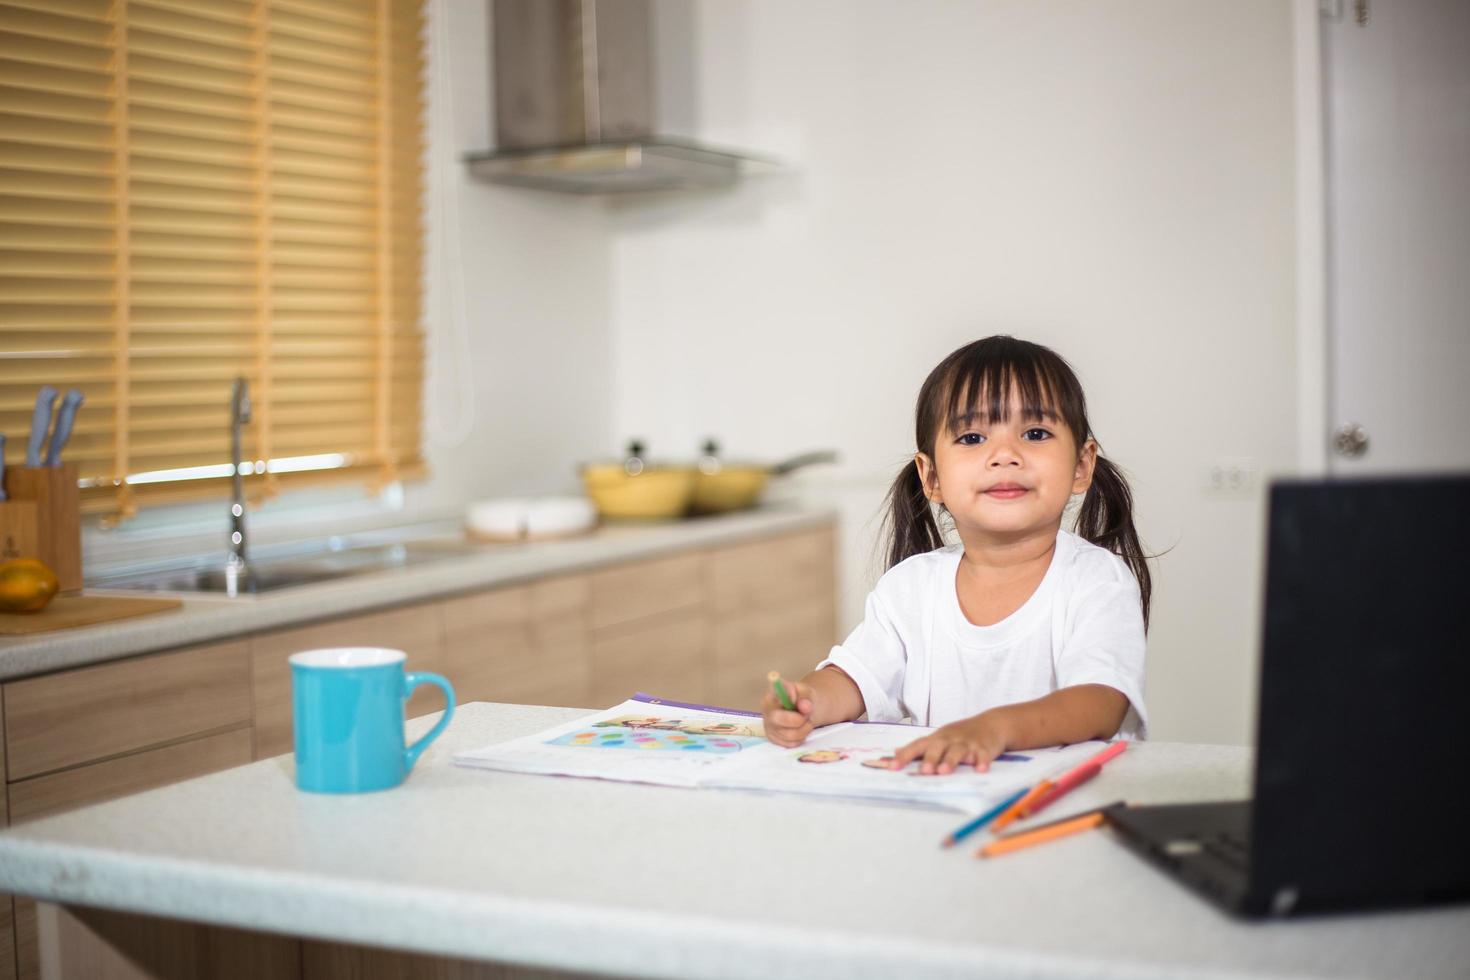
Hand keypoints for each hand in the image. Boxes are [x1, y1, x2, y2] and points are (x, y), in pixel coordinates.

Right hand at [762, 680, 815, 747]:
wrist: (801, 708)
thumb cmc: (801, 697)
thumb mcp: (806, 691)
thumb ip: (805, 697)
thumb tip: (805, 707)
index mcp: (771, 697)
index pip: (778, 704)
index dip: (794, 708)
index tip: (806, 706)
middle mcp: (766, 712)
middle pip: (779, 721)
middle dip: (799, 721)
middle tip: (807, 716)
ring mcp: (769, 727)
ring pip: (788, 735)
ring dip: (804, 730)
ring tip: (806, 722)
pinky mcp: (774, 739)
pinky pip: (790, 744)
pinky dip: (800, 738)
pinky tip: (801, 730)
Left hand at [889, 711, 1010, 774]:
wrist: (990, 723)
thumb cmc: (959, 735)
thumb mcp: (938, 739)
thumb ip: (919, 749)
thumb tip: (895, 754)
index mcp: (936, 739)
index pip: (917, 746)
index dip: (905, 756)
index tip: (892, 767)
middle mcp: (949, 739)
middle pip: (937, 748)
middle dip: (930, 759)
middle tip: (924, 771)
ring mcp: (967, 743)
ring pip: (957, 751)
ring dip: (950, 761)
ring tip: (944, 771)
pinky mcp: (984, 748)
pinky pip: (982, 755)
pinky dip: (982, 761)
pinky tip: (980, 770)